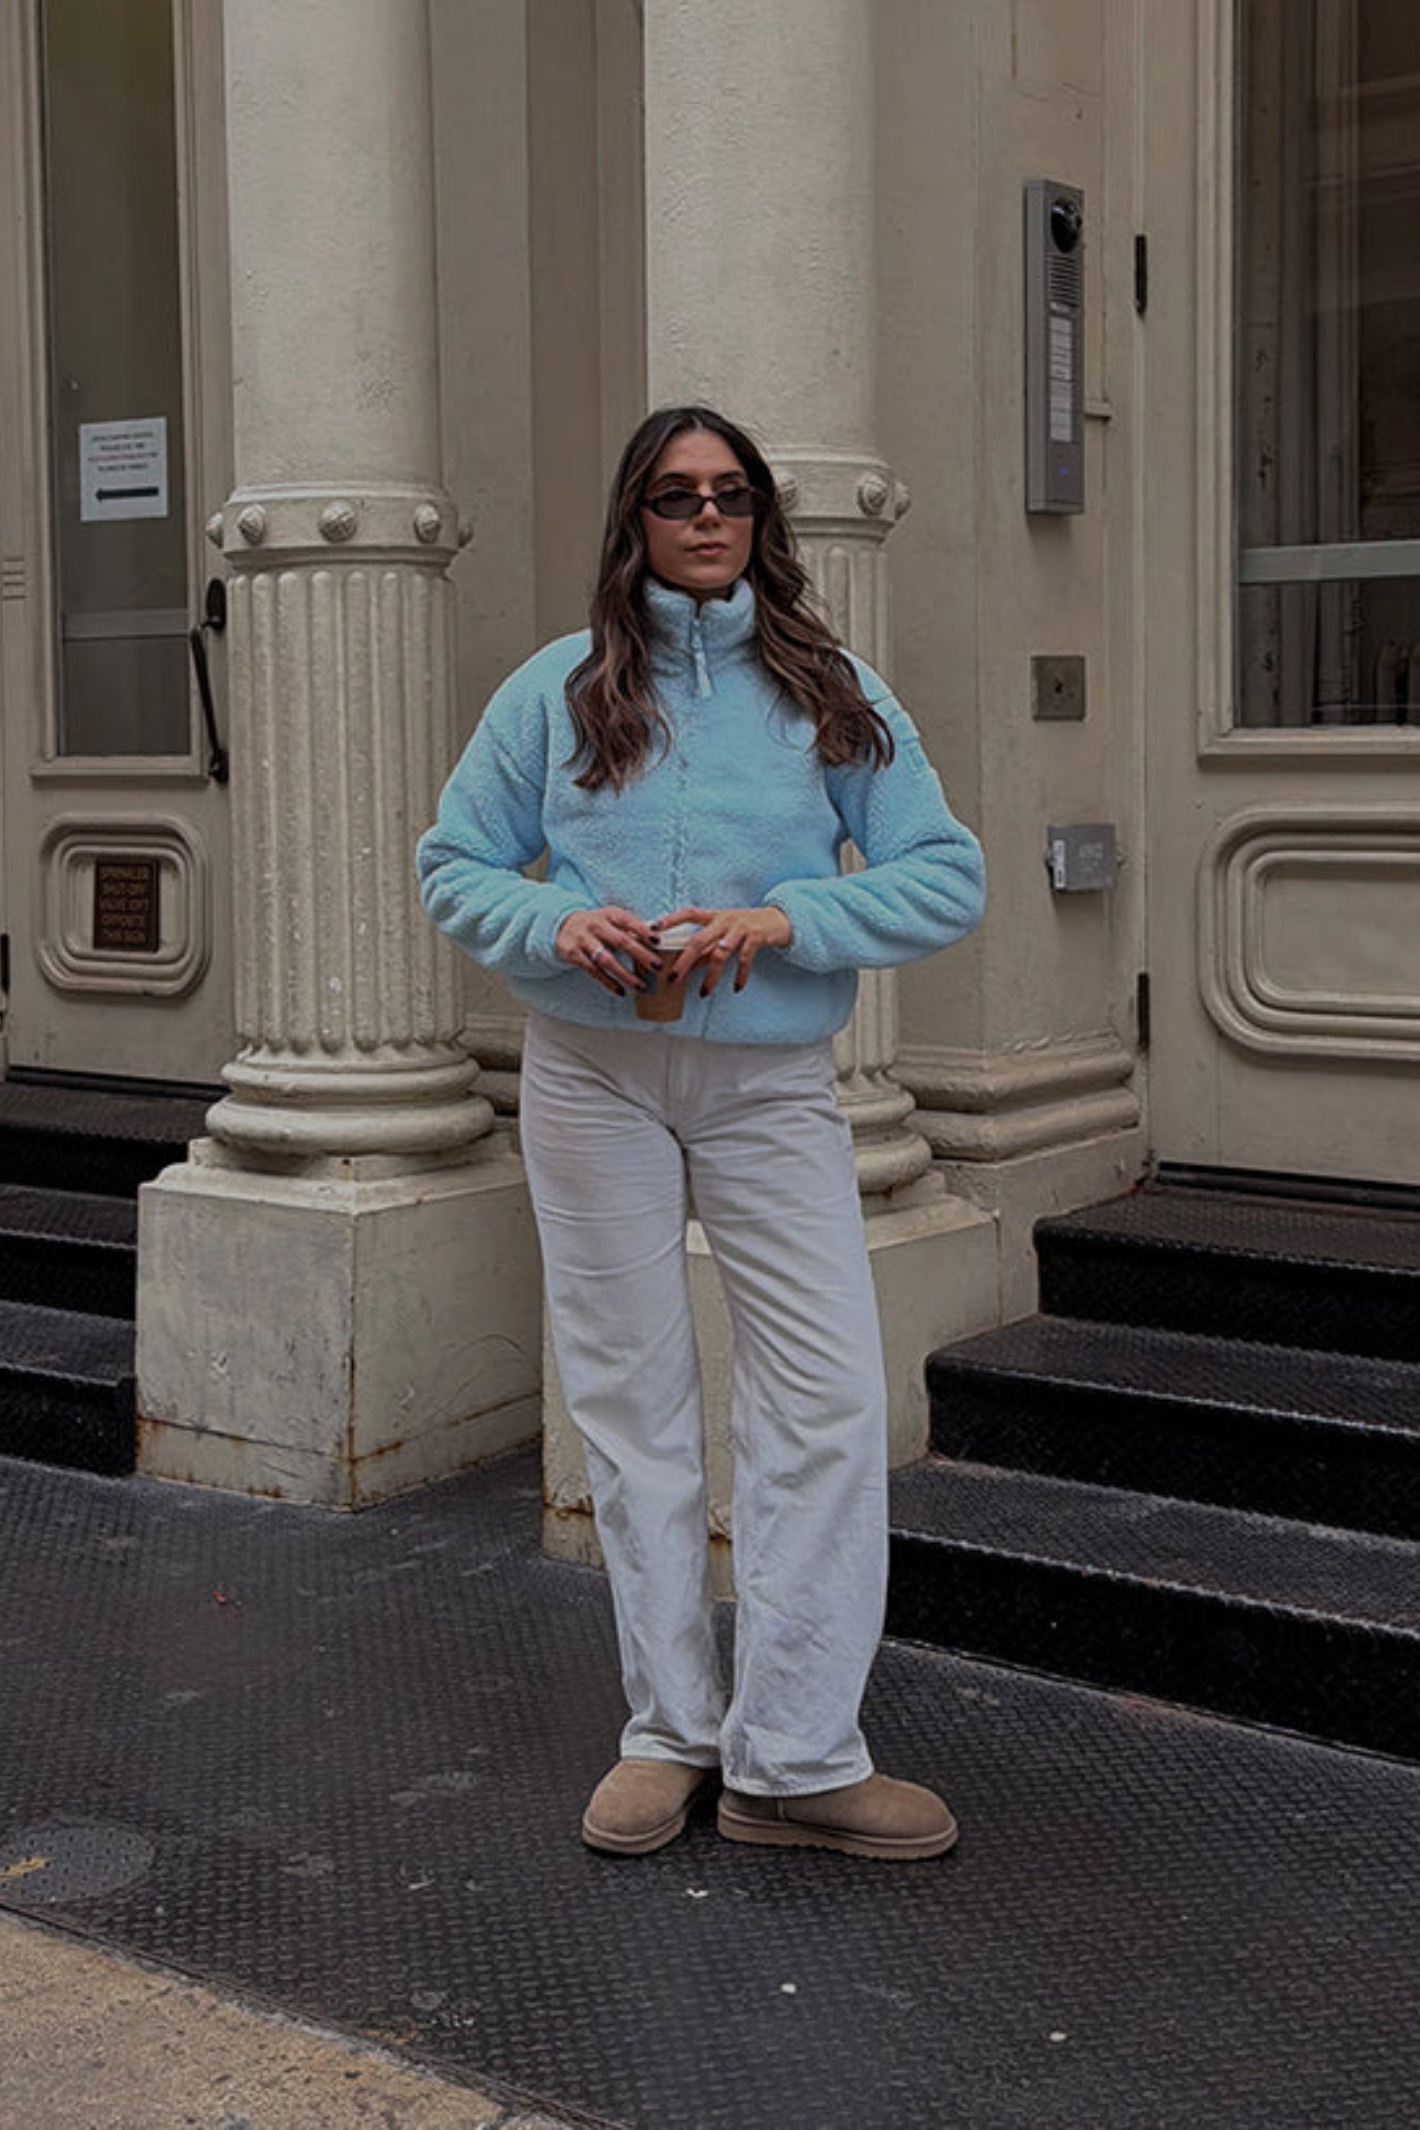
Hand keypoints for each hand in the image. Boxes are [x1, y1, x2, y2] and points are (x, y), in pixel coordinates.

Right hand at [555, 907, 661, 994]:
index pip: (628, 920)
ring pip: (606, 960)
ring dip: (625, 975)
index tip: (658, 941)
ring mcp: (582, 939)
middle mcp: (595, 924)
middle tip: (657, 967)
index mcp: (608, 913)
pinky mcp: (573, 954)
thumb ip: (631, 928)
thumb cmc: (598, 925)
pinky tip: (621, 991)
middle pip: (620, 941)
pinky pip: (593, 971)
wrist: (564, 925)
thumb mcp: (612, 919)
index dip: (643, 930)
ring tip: (641, 987)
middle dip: (640, 955)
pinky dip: (608, 982)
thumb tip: (657, 940)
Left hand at [654, 905, 792, 996]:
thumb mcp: (724, 933)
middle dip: (684, 961)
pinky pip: (743, 960)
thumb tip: (686, 965)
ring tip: (704, 993)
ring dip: (710, 976)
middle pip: (699, 940)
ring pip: (720, 954)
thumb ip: (707, 947)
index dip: (670, 919)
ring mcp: (740, 928)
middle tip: (672, 978)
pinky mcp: (756, 938)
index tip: (653, 928)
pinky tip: (735, 988)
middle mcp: (725, 920)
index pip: (688, 913)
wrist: (779, 920)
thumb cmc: (746, 927)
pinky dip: (739, 975)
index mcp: (714, 916)